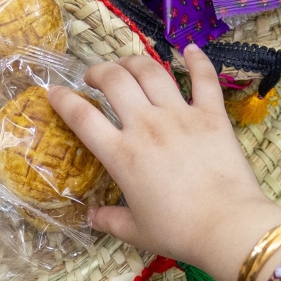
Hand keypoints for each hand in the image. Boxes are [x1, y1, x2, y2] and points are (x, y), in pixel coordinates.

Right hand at [47, 46, 280, 280]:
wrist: (227, 226)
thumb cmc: (178, 232)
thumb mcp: (137, 231)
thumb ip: (110, 221)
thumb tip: (91, 218)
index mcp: (122, 155)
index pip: (82, 117)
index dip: (63, 100)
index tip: (54, 92)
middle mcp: (146, 126)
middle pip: (115, 81)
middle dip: (99, 71)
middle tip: (95, 77)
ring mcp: (180, 115)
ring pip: (151, 71)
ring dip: (134, 62)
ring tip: (127, 65)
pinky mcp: (211, 115)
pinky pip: (203, 79)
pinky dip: (196, 60)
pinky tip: (188, 49)